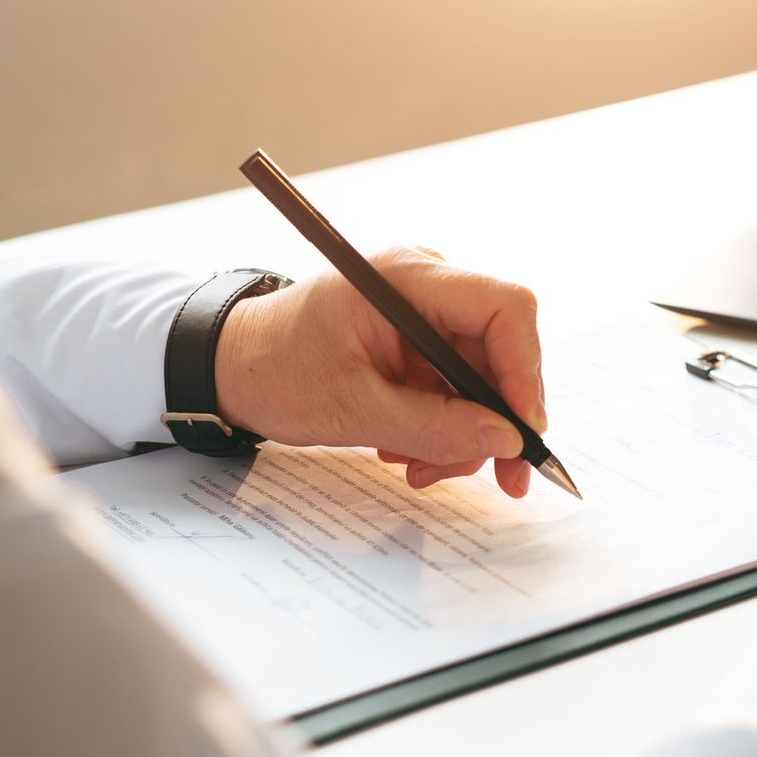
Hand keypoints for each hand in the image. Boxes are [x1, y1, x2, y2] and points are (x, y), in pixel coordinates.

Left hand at [212, 247, 547, 497]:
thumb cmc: (274, 370)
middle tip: (500, 478)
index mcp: (408, 277)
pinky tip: (408, 448)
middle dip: (496, 419)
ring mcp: (425, 313)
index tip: (523, 432)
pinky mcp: (420, 341)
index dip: (525, 370)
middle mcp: (426, 284)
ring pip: (483, 378)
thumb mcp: (354, 409)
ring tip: (419, 467)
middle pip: (502, 350)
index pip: (505, 307)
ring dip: (464, 433)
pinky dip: (444, 426)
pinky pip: (457, 386)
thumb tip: (504, 442)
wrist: (231, 366)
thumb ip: (433, 428)